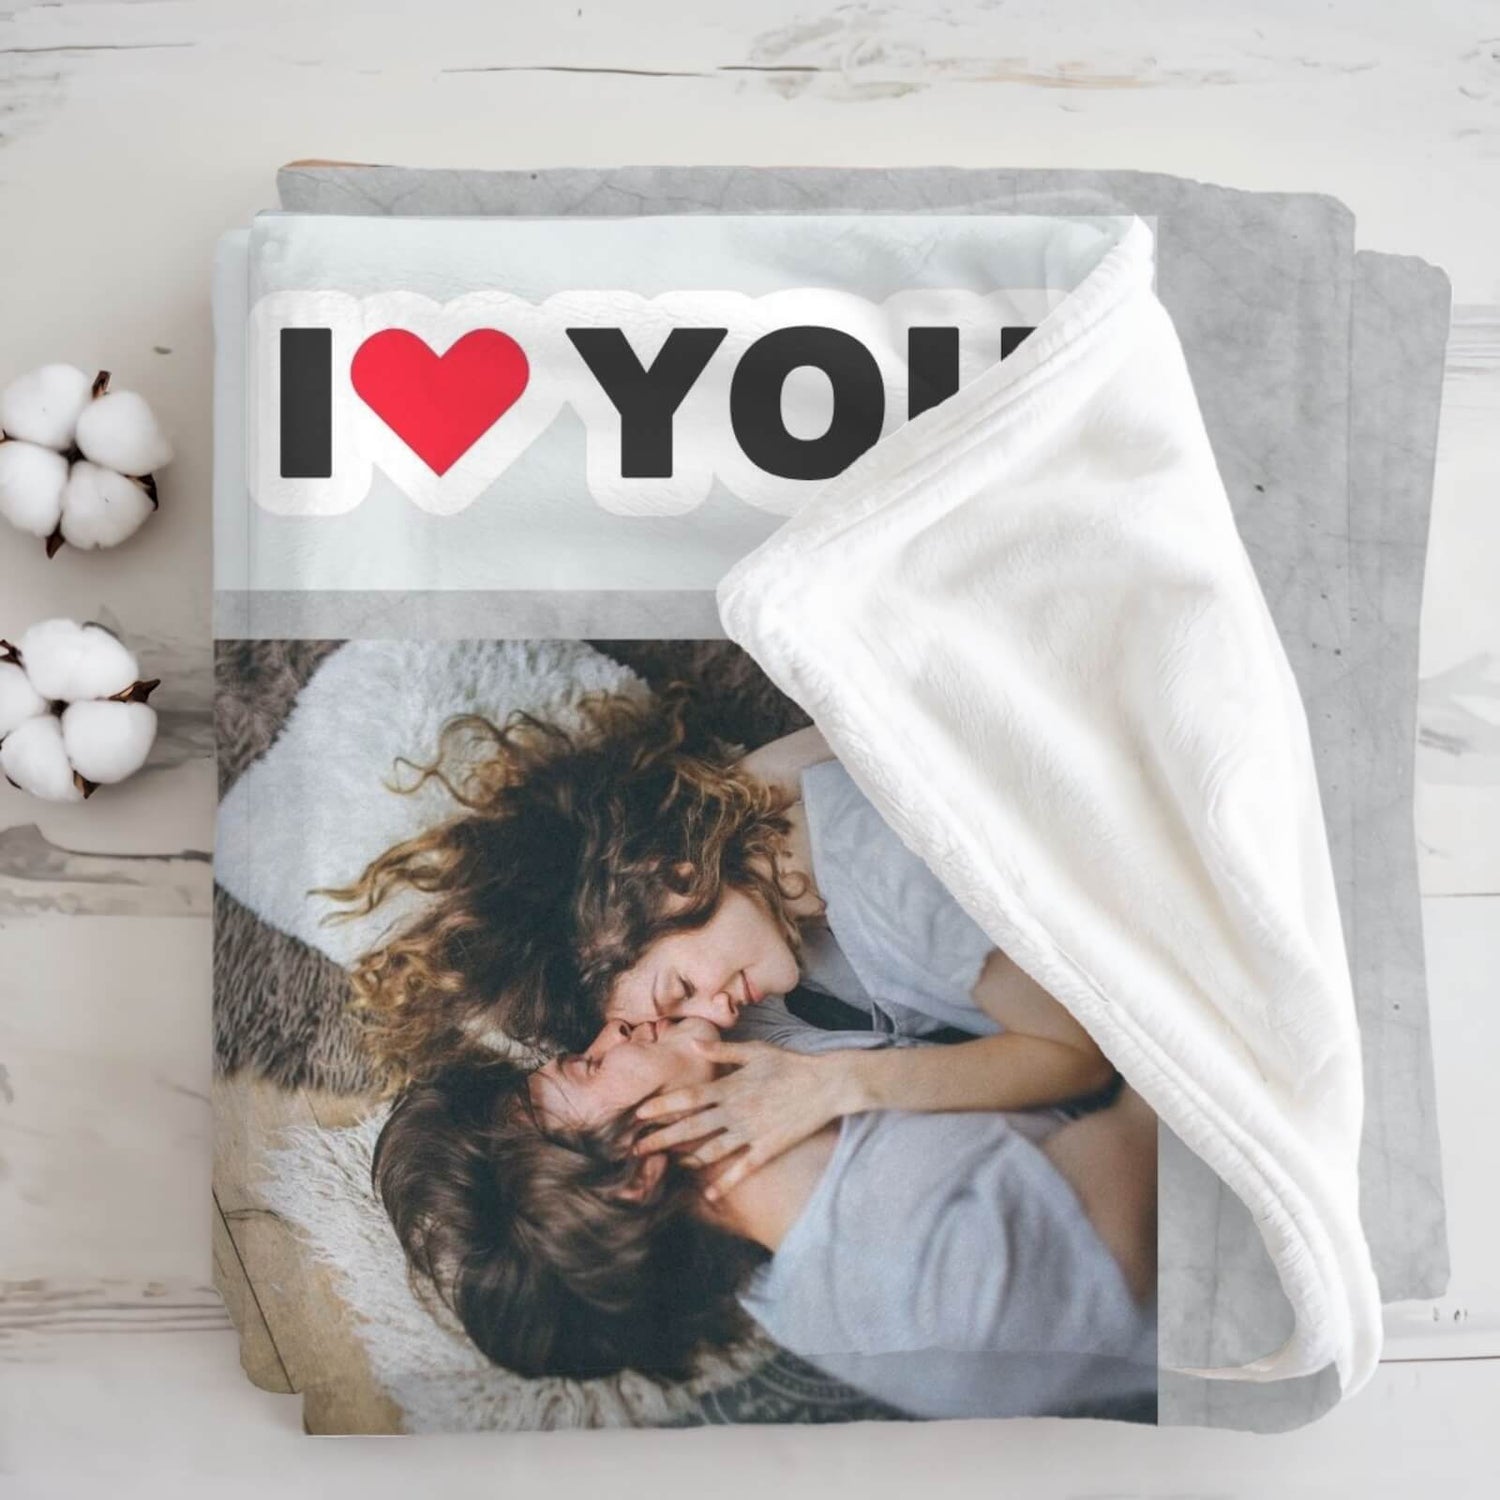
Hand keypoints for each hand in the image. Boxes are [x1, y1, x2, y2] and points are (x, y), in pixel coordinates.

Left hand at [633, 1040, 843, 1200]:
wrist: (826, 1085)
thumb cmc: (790, 1064)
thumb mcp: (755, 1051)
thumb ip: (722, 1052)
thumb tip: (691, 1043)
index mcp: (731, 1087)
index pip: (688, 1098)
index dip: (662, 1106)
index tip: (639, 1114)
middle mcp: (736, 1111)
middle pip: (691, 1127)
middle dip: (661, 1138)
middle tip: (636, 1148)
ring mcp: (751, 1132)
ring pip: (711, 1151)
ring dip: (686, 1160)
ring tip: (666, 1166)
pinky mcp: (767, 1148)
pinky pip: (742, 1169)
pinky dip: (725, 1184)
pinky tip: (709, 1196)